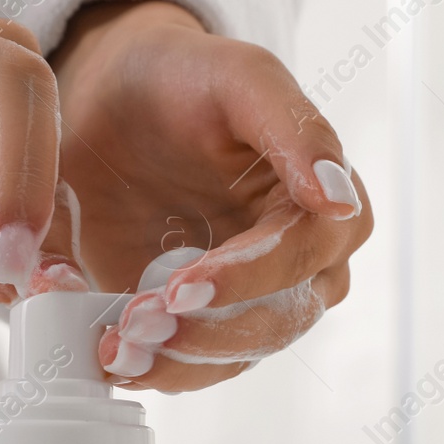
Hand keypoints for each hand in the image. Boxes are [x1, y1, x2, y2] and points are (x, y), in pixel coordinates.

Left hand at [50, 0, 372, 391]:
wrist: (118, 96)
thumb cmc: (186, 79)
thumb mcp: (241, 77)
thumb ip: (296, 128)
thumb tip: (339, 201)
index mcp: (323, 209)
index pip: (302, 258)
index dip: (247, 278)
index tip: (183, 285)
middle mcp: (301, 268)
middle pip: (274, 323)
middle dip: (205, 333)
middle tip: (134, 323)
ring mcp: (250, 303)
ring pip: (233, 357)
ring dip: (175, 363)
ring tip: (115, 349)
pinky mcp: (199, 325)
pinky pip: (189, 366)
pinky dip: (148, 366)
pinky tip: (104, 355)